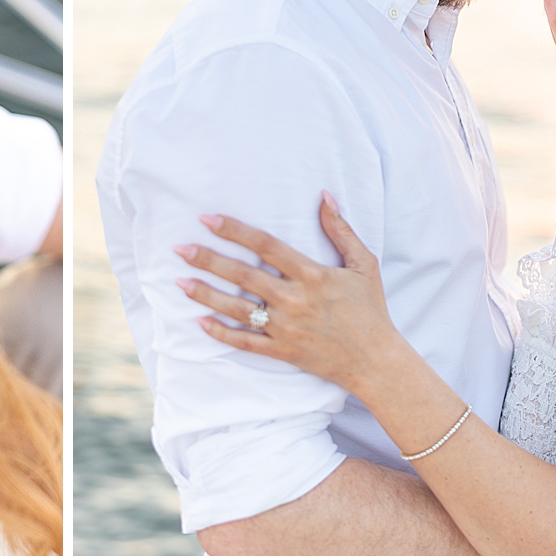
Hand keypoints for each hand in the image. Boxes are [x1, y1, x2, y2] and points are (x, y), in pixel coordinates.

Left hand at [174, 193, 404, 395]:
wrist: (376, 360)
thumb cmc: (371, 309)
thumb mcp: (364, 264)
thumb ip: (341, 230)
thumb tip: (325, 195)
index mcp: (312, 274)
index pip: (266, 245)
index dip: (235, 230)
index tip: (208, 219)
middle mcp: (295, 299)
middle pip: (243, 275)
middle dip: (208, 260)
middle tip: (179, 249)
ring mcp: (286, 327)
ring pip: (237, 309)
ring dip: (205, 294)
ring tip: (179, 281)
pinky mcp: (282, 351)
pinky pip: (245, 342)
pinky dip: (221, 333)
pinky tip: (199, 322)